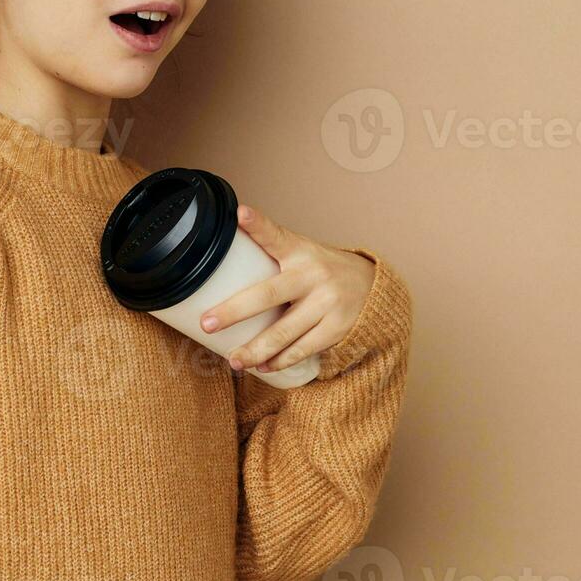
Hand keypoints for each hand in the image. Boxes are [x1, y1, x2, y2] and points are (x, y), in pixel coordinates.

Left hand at [198, 203, 374, 373]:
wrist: (373, 286)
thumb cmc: (322, 268)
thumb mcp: (302, 251)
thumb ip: (272, 249)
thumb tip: (228, 240)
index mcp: (299, 251)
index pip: (274, 235)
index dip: (257, 224)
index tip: (241, 214)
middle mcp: (312, 275)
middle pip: (268, 295)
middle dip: (234, 312)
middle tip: (207, 324)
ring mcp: (326, 303)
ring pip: (283, 332)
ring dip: (254, 350)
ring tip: (233, 360)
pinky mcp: (336, 328)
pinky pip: (302, 349)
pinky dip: (279, 360)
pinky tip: (262, 366)